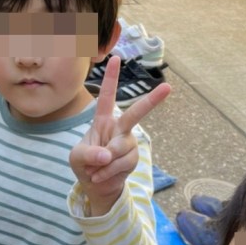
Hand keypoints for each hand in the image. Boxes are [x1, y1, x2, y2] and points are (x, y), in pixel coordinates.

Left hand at [70, 55, 170, 215]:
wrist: (96, 187)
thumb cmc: (85, 165)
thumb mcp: (77, 158)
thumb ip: (89, 153)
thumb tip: (108, 154)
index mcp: (103, 120)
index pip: (107, 96)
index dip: (111, 77)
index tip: (115, 58)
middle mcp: (119, 128)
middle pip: (135, 114)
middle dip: (152, 100)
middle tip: (168, 87)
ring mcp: (128, 143)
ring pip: (121, 148)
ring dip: (104, 163)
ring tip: (95, 169)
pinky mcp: (133, 158)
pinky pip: (121, 163)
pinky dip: (107, 172)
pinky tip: (101, 175)